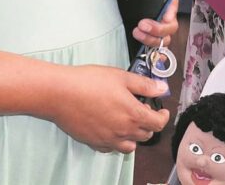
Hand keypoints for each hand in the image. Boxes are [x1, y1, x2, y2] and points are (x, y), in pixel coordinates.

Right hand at [51, 65, 169, 152]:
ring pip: (130, 146)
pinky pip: (111, 148)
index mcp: (133, 114)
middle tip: (142, 109)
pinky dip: (116, 141)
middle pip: (146, 135)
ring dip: (134, 136)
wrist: (61, 94)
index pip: (158, 124)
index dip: (163, 116)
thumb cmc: (89, 82)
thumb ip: (145, 85)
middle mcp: (123, 131)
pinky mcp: (94, 142)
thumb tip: (162, 89)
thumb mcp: (122, 77)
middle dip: (149, 123)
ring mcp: (108, 139)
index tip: (162, 110)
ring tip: (127, 120)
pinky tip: (111, 127)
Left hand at [110, 0, 178, 46]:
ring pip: (163, 39)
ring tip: (136, 33)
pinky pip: (152, 46)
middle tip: (141, 25)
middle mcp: (161, 11)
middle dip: (159, 29)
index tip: (164, 16)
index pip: (173, 3)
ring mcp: (153, 24)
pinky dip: (148, 48)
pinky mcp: (144, 34)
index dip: (172, 12)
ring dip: (152, 39)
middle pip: (170, 25)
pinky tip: (137, 44)